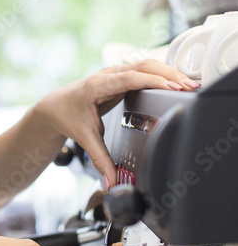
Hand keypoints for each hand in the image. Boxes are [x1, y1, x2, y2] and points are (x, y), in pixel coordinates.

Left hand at [34, 58, 198, 187]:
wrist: (55, 106)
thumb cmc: (67, 115)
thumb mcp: (85, 138)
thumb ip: (100, 159)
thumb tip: (112, 180)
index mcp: (98, 85)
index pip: (130, 78)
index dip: (153, 81)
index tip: (172, 87)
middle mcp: (108, 75)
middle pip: (143, 66)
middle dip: (168, 74)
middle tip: (189, 86)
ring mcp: (115, 73)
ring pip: (146, 65)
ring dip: (168, 72)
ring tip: (189, 84)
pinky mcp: (121, 76)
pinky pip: (144, 70)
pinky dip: (161, 74)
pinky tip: (175, 82)